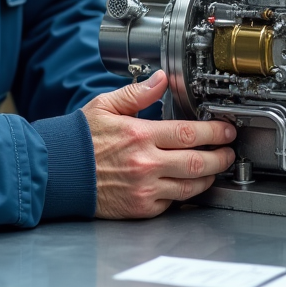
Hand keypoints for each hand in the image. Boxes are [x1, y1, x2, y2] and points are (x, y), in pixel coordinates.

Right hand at [81, 70, 236, 218]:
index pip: (189, 133)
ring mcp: (144, 188)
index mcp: (139, 135)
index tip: (225, 130)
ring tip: (215, 168)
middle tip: (229, 151)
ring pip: (190, 186)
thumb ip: (137, 93)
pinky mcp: (140, 207)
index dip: (214, 132)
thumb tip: (161, 78)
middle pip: (197, 162)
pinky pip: (172, 202)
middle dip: (221, 156)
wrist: (57, 172)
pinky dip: (185, 193)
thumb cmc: (79, 139)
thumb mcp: (105, 106)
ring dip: (209, 177)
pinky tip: (190, 184)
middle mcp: (145, 164)